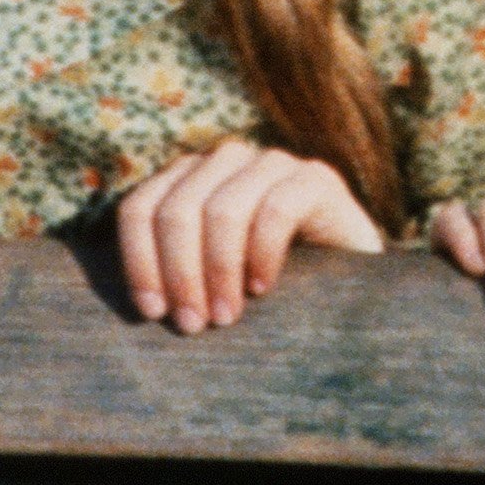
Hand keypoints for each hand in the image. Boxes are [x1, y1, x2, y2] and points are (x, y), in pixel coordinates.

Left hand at [116, 140, 384, 333]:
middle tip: (193, 324)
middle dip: (180, 274)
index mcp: (188, 178)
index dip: (139, 261)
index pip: (141, 207)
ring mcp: (272, 163)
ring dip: (218, 271)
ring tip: (226, 317)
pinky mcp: (315, 177)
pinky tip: (262, 288)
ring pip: (222, 210)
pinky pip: (275, 209)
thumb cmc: (266, 287)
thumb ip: (173, 272)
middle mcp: (225, 159)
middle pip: (177, 210)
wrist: (348, 280)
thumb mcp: (209, 277)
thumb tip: (136, 306)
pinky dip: (261, 254)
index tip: (152, 312)